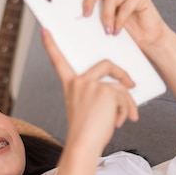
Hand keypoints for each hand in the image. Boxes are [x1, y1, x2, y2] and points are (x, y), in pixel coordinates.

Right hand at [41, 28, 138, 154]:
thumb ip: (99, 94)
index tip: (44, 30)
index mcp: (70, 85)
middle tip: (132, 84)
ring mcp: (91, 85)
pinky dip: (127, 110)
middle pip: (106, 64)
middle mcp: (78, 82)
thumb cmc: (87, 132)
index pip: (58, 61)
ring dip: (127, 103)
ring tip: (127, 118)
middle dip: (122, 73)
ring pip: (119, 87)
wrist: (84, 144)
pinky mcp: (105, 91)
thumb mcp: (89, 108)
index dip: (51, 45)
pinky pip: (124, 96)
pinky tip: (119, 122)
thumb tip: (124, 88)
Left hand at [65, 0, 170, 54]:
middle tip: (85, 15)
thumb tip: (79, 23)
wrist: (150, 42)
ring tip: (107, 32)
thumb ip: (96, 21)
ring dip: (107, 17)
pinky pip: (127, 4)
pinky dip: (120, 20)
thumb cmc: (129, 36)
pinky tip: (117, 31)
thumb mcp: (107, 28)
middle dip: (88, 0)